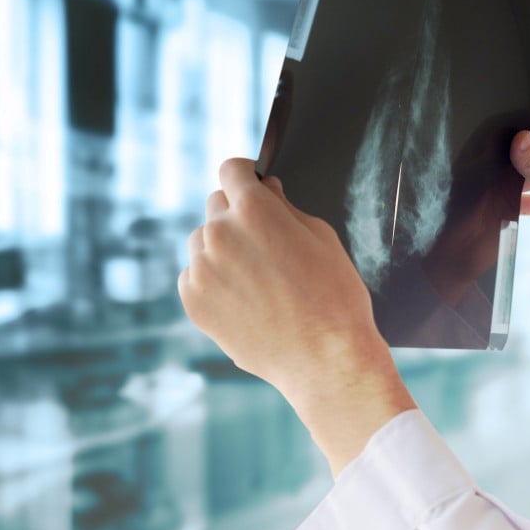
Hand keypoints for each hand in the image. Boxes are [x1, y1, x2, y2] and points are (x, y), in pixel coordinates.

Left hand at [178, 158, 415, 475]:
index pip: (232, 169)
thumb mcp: (322, 237)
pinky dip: (214, 281)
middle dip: (238, 214)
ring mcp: (201, 270)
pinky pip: (195, 276)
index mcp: (254, 211)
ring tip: (258, 277)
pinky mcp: (194, 302)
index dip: (246, 175)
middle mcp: (219, 234)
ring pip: (203, 242)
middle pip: (216, 205)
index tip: (252, 185)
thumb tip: (264, 190)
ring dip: (223, 249)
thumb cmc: (334, 297)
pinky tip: (246, 299)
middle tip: (266, 242)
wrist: (326, 359)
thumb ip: (286, 207)